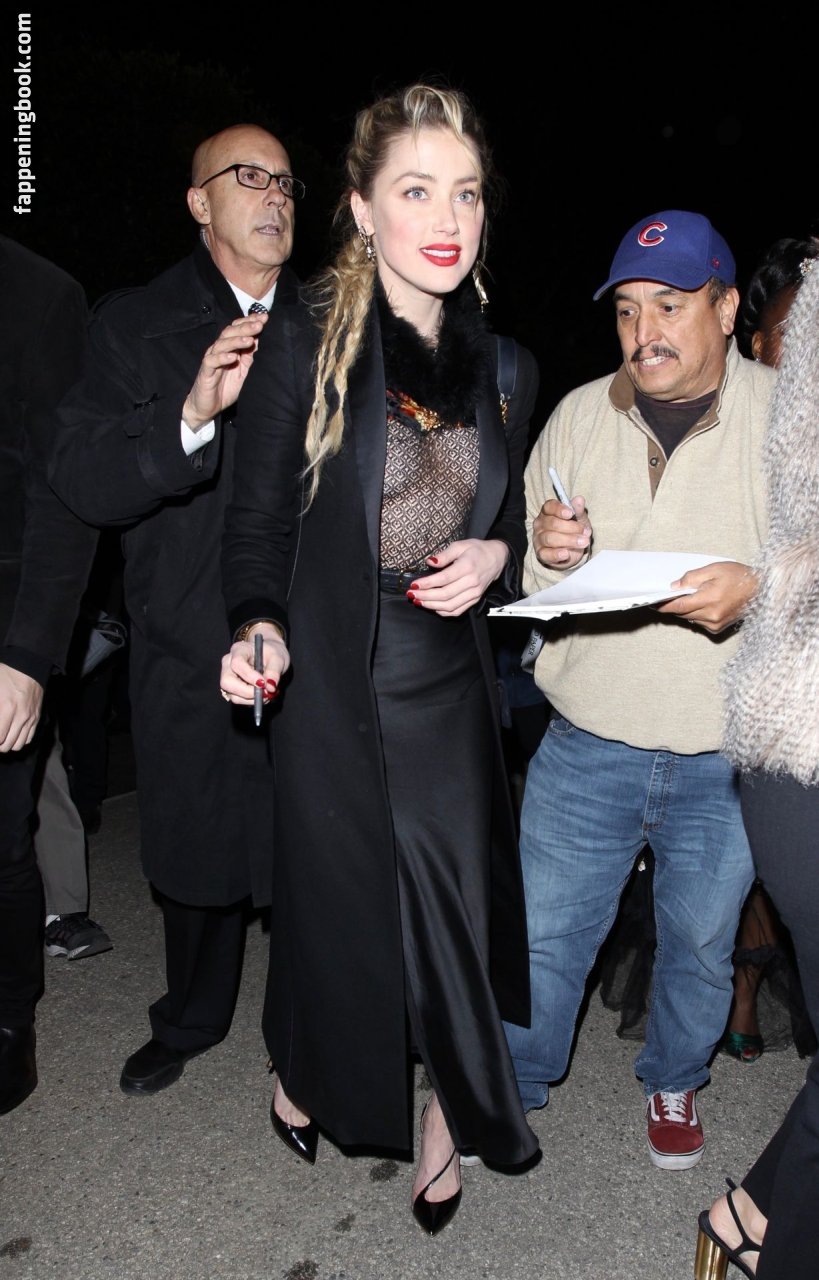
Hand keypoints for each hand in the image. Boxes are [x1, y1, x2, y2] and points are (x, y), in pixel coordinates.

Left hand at [0, 664, 43, 751]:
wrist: (28, 667)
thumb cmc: (6, 675)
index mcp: (7, 708)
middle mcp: (20, 716)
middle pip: (7, 745)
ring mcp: (30, 718)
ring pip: (18, 744)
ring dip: (8, 744)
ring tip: (1, 738)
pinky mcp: (36, 717)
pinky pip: (29, 738)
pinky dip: (19, 740)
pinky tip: (13, 734)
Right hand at [182, 313, 267, 430]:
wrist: (207, 407)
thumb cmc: (225, 388)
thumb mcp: (243, 371)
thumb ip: (250, 356)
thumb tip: (261, 340)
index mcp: (229, 348)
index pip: (238, 329)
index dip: (249, 322)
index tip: (264, 317)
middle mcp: (220, 350)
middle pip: (230, 332)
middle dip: (245, 327)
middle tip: (259, 324)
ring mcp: (211, 359)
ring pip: (222, 344)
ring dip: (236, 341)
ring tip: (249, 340)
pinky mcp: (205, 372)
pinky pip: (211, 361)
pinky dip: (222, 358)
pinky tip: (232, 357)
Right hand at [219, 623, 289, 707]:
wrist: (270, 656)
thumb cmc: (271, 654)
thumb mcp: (278, 658)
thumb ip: (274, 671)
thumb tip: (270, 687)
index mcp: (238, 650)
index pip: (237, 663)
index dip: (249, 676)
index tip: (264, 683)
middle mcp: (228, 663)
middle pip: (227, 682)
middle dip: (247, 692)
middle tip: (265, 693)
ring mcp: (228, 677)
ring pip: (232, 695)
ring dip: (252, 699)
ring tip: (268, 693)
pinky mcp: (231, 689)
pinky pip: (238, 700)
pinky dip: (252, 701)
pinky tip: (263, 694)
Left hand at [407, 539, 509, 616]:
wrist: (497, 558)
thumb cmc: (477, 550)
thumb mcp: (460, 545)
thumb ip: (444, 554)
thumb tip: (429, 561)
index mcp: (467, 567)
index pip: (443, 579)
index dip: (427, 584)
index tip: (414, 584)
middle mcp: (472, 583)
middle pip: (445, 595)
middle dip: (425, 596)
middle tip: (411, 594)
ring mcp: (474, 593)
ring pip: (450, 606)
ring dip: (431, 606)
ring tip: (418, 600)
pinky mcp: (475, 600)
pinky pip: (457, 611)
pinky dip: (443, 612)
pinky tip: (432, 606)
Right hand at [532, 497, 591, 568]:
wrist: (572, 550)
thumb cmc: (573, 531)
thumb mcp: (579, 519)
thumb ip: (578, 510)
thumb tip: (579, 499)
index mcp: (548, 512)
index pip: (549, 507)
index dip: (559, 509)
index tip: (571, 513)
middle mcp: (540, 524)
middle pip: (552, 523)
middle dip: (571, 527)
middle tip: (586, 532)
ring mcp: (539, 539)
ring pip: (550, 538)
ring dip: (569, 540)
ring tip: (583, 542)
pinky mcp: (541, 554)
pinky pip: (546, 554)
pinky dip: (556, 554)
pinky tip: (566, 554)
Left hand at [655, 561, 757, 633]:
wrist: (763, 590)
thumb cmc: (739, 576)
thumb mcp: (714, 569)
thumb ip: (692, 578)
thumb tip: (674, 587)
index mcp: (709, 599)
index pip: (678, 606)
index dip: (663, 605)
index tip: (652, 603)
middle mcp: (711, 615)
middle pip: (682, 613)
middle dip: (674, 605)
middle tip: (667, 597)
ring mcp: (715, 624)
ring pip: (690, 618)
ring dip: (686, 609)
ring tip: (692, 597)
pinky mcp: (718, 629)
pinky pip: (699, 622)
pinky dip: (696, 614)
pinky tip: (704, 604)